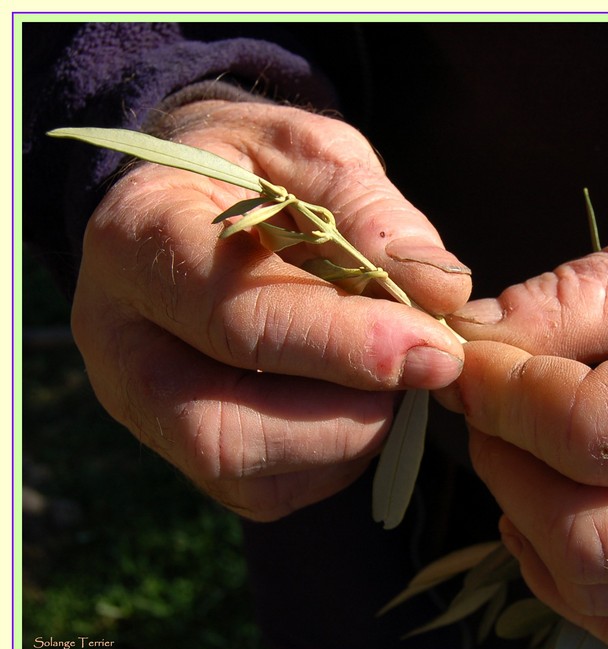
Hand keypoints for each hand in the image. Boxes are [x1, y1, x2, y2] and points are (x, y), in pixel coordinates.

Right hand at [70, 101, 469, 520]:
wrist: (196, 202)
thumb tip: (442, 291)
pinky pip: (265, 491)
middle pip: (224, 430)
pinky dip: (337, 457)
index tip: (434, 347)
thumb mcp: (312, 152)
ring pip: (247, 473)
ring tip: (395, 369)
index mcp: (139, 241)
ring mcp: (142, 406)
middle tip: (428, 366)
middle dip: (349, 413)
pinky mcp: (182, 447)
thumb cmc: (258, 172)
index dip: (345, 344)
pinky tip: (363, 397)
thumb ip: (371, 211)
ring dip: (350, 436)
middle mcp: (120, 340)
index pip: (237, 319)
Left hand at [444, 211, 607, 647]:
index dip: (507, 394)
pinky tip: (551, 498)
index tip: (471, 356)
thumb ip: (580, 295)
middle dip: (505, 463)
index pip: (597, 432)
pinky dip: (554, 565)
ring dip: (521, 515)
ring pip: (591, 589)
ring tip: (521, 444)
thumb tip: (472, 339)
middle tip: (490, 402)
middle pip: (585, 536)